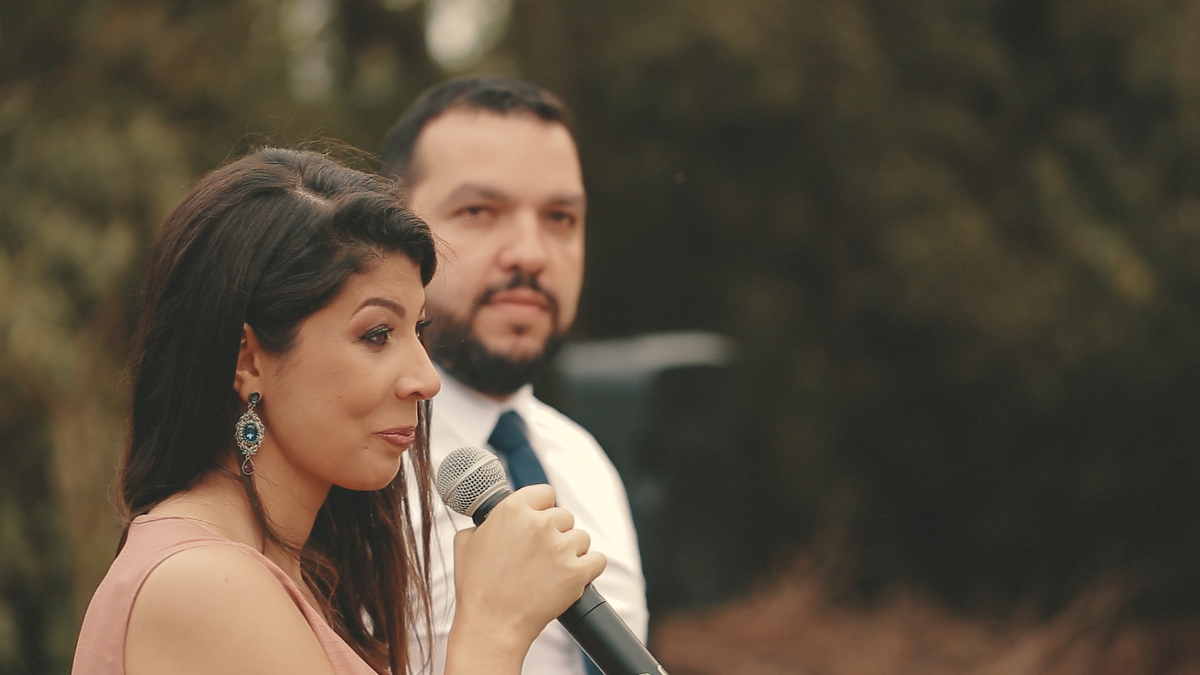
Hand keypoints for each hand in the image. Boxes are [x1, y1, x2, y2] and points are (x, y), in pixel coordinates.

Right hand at [451, 484, 605, 654]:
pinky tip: (574, 576)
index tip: (539, 522)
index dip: (542, 508)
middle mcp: (540, 523)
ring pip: (581, 537)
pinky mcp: (577, 572)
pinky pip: (597, 560)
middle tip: (541, 555)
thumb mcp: (466, 542)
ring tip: (553, 570)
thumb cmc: (476, 587)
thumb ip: (484, 522)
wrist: (491, 625)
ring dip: (571, 551)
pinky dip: (589, 568)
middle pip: (564, 516)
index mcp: (513, 510)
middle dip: (556, 533)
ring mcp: (561, 547)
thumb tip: (492, 519)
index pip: (545, 493)